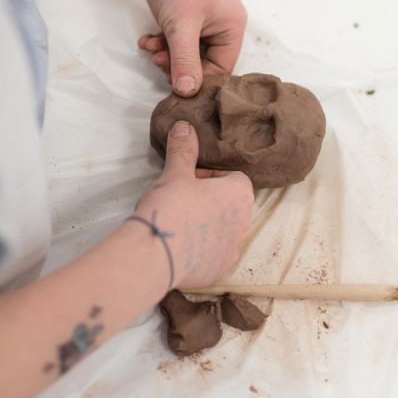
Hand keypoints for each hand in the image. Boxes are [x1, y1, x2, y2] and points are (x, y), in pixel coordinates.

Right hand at [132, 121, 253, 289]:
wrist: (154, 254)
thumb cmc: (170, 207)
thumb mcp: (175, 173)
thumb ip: (183, 150)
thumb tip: (184, 126)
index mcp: (240, 195)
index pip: (232, 178)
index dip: (209, 177)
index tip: (188, 180)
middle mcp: (244, 223)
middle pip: (228, 204)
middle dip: (207, 201)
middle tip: (180, 200)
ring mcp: (232, 250)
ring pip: (221, 231)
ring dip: (204, 225)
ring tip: (177, 223)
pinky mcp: (218, 271)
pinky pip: (212, 255)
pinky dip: (199, 250)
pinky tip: (177, 245)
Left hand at [134, 0, 246, 96]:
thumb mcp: (181, 27)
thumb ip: (185, 62)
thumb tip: (188, 92)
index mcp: (233, 24)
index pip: (223, 67)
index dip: (198, 78)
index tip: (175, 83)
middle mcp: (222, 19)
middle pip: (204, 59)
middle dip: (179, 64)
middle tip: (159, 63)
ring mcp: (203, 13)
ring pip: (188, 48)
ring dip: (168, 53)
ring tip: (152, 50)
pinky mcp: (184, 8)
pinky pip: (177, 35)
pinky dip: (163, 40)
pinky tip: (147, 39)